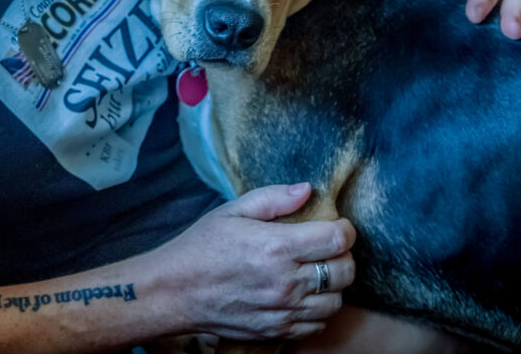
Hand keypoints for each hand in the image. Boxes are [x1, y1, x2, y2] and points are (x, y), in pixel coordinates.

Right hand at [149, 183, 354, 342]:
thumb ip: (274, 198)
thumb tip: (307, 190)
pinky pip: (316, 325)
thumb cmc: (201, 247)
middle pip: (344, 272)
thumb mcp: (233, 211)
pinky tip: (303, 296)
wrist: (175, 291)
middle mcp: (285, 282)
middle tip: (328, 249)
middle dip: (343, 257)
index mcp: (277, 247)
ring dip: (332, 286)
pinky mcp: (276, 331)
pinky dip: (317, 311)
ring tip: (316, 274)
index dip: (345, 229)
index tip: (338, 226)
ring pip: (335, 302)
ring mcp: (282, 311)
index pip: (337, 240)